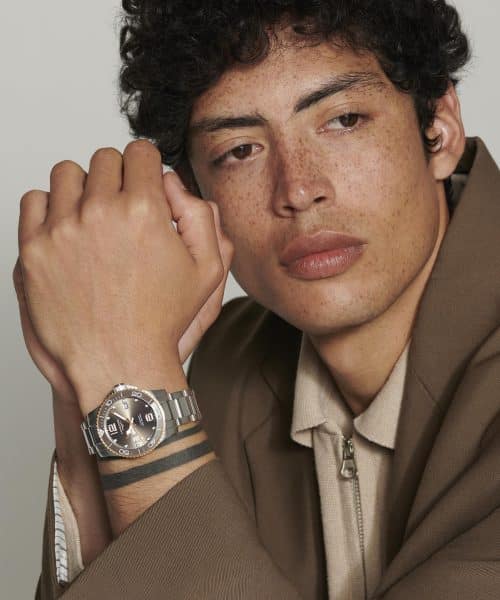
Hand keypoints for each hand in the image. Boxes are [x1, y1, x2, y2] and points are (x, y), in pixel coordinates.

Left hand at [16, 140, 233, 410]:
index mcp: (145, 211)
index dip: (146, 166)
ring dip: (83, 188)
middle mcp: (100, 214)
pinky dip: (50, 207)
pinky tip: (68, 229)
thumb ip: (201, 216)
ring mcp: (62, 231)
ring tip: (94, 217)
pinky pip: (34, 201)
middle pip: (104, 159)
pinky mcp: (34, 250)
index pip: (140, 153)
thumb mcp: (208, 272)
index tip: (144, 181)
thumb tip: (172, 181)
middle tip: (123, 206)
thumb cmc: (162, 322)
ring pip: (67, 173)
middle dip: (118, 176)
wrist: (118, 363)